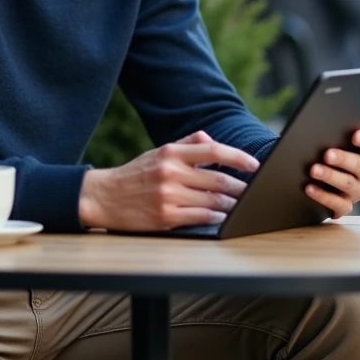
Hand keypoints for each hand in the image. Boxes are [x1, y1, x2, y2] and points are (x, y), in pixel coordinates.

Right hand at [78, 131, 259, 230]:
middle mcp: (171, 172)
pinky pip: (200, 217)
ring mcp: (168, 195)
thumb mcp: (158, 152)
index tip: (254, 165)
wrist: (104, 197)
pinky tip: (224, 218)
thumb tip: (212, 140)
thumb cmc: (135, 174)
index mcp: (171, 153)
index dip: (238, 157)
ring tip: (243, 206)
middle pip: (218, 179)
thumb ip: (187, 144)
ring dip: (232, 205)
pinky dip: (216, 218)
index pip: (213, 150)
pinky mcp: (165, 216)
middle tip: (254, 191)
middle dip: (240, 187)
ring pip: (212, 201)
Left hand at [305, 130, 359, 218]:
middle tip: (327, 154)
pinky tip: (309, 188)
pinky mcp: (344, 207)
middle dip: (343, 159)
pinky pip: (338, 204)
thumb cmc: (321, 154)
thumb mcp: (328, 144)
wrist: (306, 183)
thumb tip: (317, 126)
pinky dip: (323, 196)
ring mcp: (356, 192)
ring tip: (313, 170)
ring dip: (330, 176)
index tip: (355, 135)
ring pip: (348, 184)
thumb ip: (330, 136)